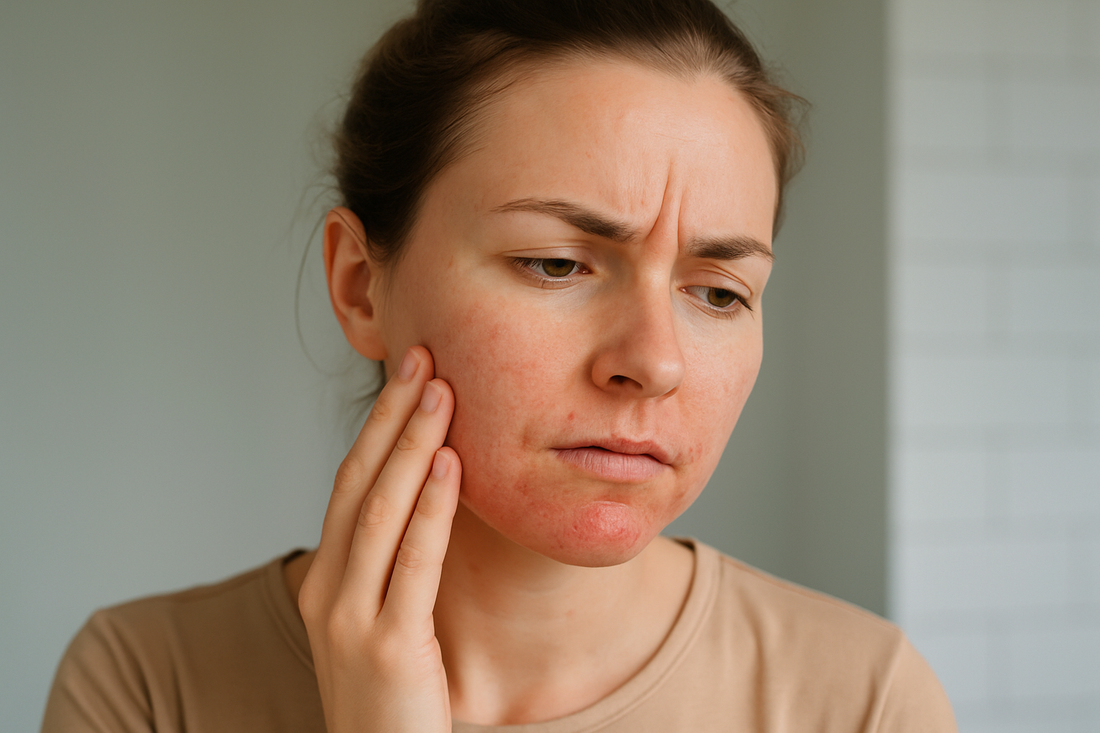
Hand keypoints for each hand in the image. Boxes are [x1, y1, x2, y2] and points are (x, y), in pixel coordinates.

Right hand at [299, 346, 460, 732]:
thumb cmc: (392, 701)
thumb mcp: (381, 625)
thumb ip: (391, 570)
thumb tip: (429, 504)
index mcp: (325, 582)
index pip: (350, 487)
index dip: (379, 429)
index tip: (407, 378)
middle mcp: (327, 591)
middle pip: (359, 483)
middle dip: (391, 418)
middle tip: (421, 357)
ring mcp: (350, 619)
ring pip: (381, 511)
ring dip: (413, 445)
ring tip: (441, 392)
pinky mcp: (388, 647)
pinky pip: (414, 562)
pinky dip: (433, 508)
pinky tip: (452, 465)